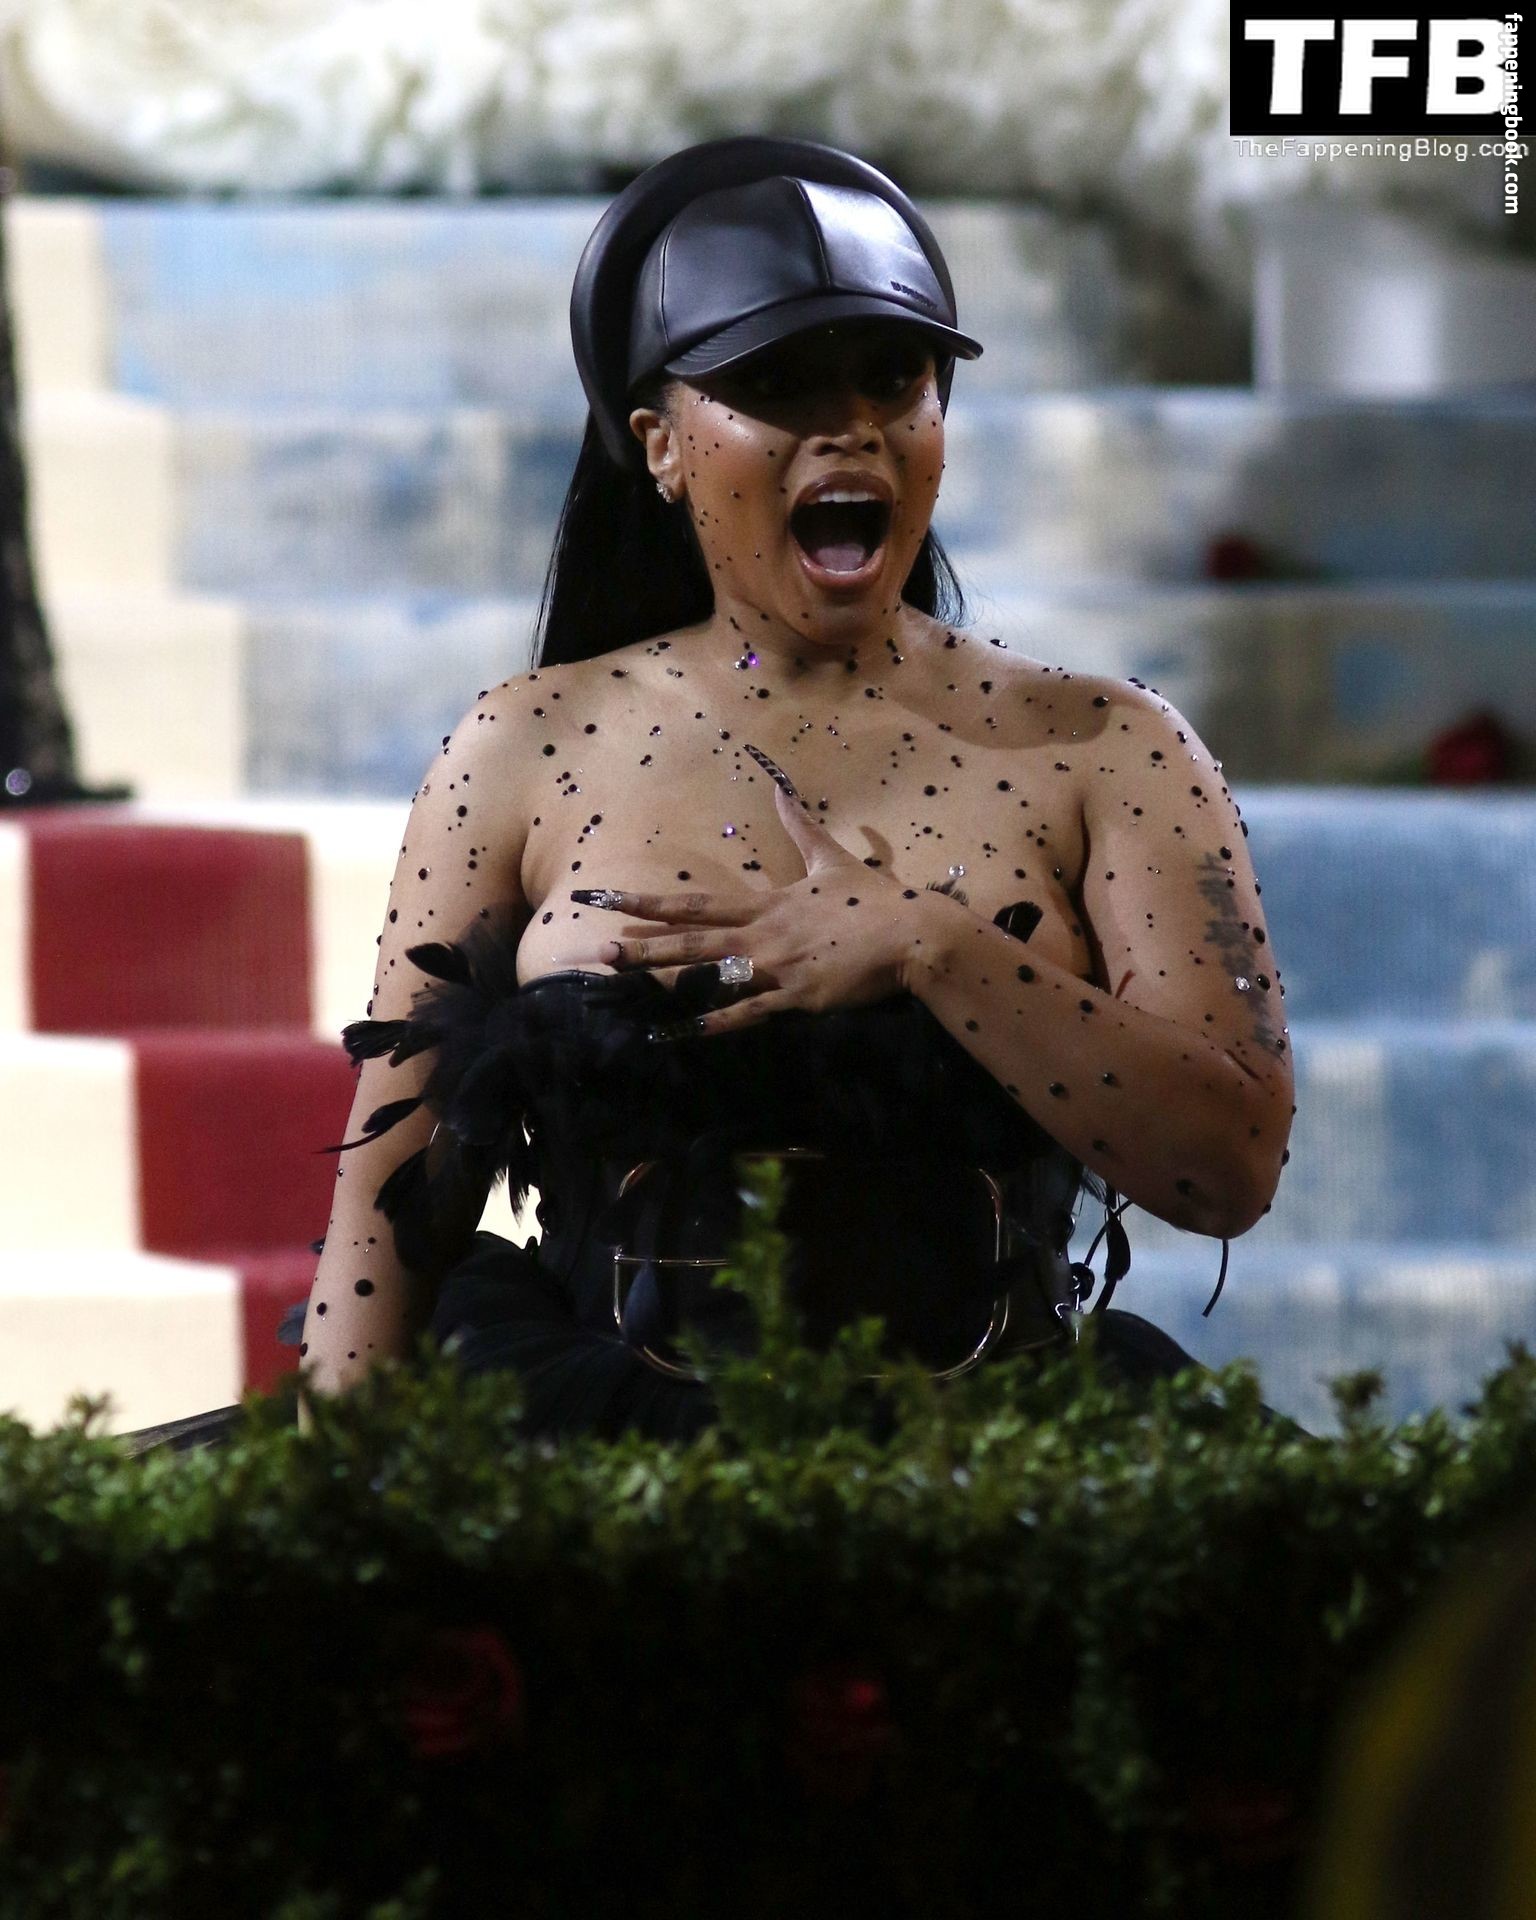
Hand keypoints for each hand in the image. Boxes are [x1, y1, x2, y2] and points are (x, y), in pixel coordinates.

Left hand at [569, 762, 924, 1034]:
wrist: (912, 935)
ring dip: (665, 978)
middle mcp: (763, 934)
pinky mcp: (798, 998)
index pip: (697, 903)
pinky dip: (714, 1023)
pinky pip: (748, 1013)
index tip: (610, 898)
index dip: (650, 901)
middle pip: (690, 938)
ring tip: (623, 982)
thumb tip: (780, 790)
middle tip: (598, 949)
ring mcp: (778, 967)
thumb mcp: (834, 859)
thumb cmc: (876, 899)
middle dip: (642, 943)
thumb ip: (802, 828)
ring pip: (710, 974)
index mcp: (767, 904)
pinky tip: (683, 1032)